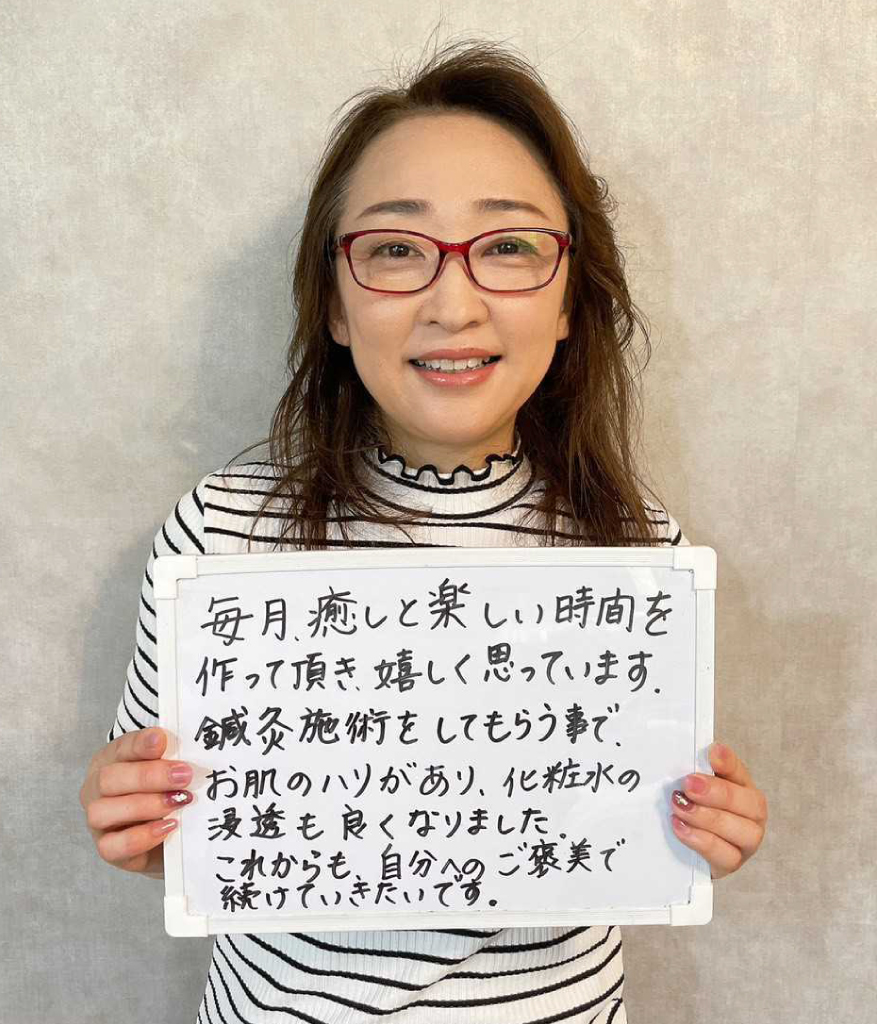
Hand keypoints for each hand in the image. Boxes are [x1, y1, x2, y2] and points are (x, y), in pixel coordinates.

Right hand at [79, 727, 192, 875]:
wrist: (167, 837)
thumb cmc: (164, 792)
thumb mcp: (168, 769)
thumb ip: (173, 757)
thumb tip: (193, 748)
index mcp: (111, 760)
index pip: (120, 748)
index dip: (140, 744)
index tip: (162, 739)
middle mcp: (97, 789)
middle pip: (108, 779)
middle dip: (148, 776)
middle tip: (184, 775)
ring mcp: (98, 821)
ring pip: (102, 811)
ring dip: (144, 805)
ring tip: (179, 802)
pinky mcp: (107, 849)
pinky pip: (111, 847)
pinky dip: (141, 837)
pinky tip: (167, 826)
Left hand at [669, 742, 766, 880]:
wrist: (692, 852)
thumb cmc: (696, 812)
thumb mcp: (695, 789)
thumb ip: (697, 773)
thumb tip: (691, 757)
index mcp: (744, 788)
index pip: (739, 771)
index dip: (728, 761)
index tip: (712, 753)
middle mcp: (752, 814)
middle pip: (746, 802)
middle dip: (716, 792)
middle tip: (688, 784)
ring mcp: (747, 842)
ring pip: (739, 830)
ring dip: (706, 817)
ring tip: (680, 807)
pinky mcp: (733, 864)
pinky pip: (724, 855)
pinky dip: (701, 840)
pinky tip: (681, 828)